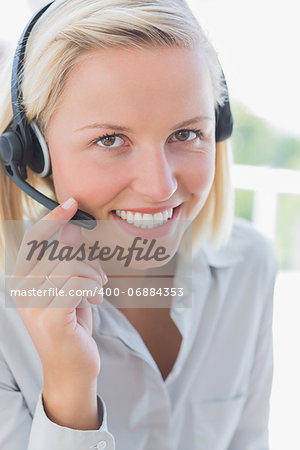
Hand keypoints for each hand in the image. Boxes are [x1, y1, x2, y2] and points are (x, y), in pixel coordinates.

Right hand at [9, 198, 105, 387]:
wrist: (72, 369)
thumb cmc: (72, 327)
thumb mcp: (70, 288)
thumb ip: (68, 260)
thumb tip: (71, 229)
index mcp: (24, 280)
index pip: (34, 240)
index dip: (52, 219)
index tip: (71, 204)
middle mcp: (22, 290)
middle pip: (61, 251)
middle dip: (88, 262)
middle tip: (98, 279)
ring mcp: (33, 304)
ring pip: (71, 265)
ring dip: (93, 276)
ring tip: (97, 292)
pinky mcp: (51, 316)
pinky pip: (77, 283)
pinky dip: (94, 288)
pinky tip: (97, 301)